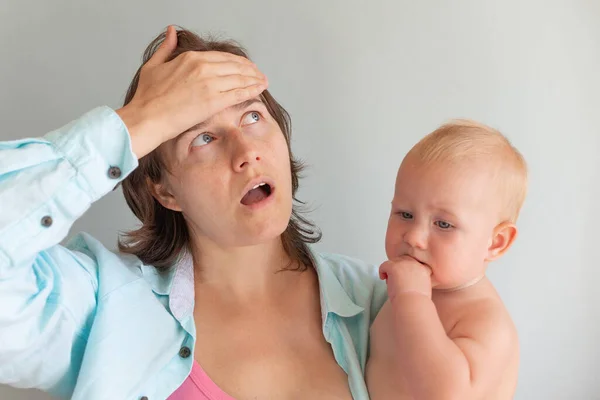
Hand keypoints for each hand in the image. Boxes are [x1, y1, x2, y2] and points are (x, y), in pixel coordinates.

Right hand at [117, 25, 268, 157]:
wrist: (146, 117)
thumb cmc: (147, 97)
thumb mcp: (154, 65)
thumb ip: (167, 48)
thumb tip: (172, 31)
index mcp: (190, 58)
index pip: (222, 57)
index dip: (237, 62)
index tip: (245, 66)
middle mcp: (202, 68)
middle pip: (235, 66)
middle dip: (250, 70)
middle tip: (259, 74)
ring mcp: (209, 84)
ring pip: (240, 78)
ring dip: (255, 79)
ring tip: (263, 82)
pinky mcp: (214, 101)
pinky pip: (239, 93)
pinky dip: (252, 90)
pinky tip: (260, 89)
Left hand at [379, 256, 432, 299]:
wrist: (413, 304)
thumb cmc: (416, 301)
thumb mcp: (422, 286)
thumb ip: (416, 278)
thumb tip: (405, 277)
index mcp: (423, 268)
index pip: (412, 262)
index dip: (405, 268)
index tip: (403, 277)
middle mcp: (415, 263)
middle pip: (402, 259)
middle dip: (398, 268)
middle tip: (395, 280)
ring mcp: (404, 264)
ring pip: (393, 262)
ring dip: (390, 270)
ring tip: (390, 281)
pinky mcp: (394, 267)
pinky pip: (384, 265)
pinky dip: (382, 271)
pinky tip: (383, 278)